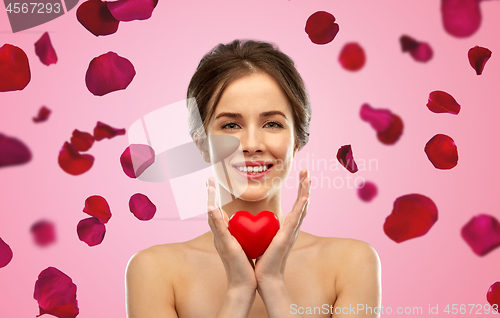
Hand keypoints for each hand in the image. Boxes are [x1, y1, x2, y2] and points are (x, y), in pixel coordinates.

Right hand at [206, 177, 257, 294]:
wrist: (243, 284)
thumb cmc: (244, 266)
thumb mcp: (243, 244)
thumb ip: (241, 234)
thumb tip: (245, 223)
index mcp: (223, 234)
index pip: (216, 211)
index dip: (214, 198)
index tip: (213, 183)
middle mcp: (218, 235)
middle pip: (211, 210)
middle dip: (209, 194)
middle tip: (208, 179)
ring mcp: (220, 240)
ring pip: (212, 216)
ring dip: (210, 200)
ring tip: (209, 186)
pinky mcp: (225, 246)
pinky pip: (219, 229)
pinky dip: (215, 218)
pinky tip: (213, 208)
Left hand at [253, 169, 310, 288]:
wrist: (265, 277)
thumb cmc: (263, 260)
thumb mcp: (263, 239)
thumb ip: (263, 228)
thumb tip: (257, 220)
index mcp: (287, 228)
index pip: (296, 206)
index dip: (300, 192)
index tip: (302, 178)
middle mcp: (292, 229)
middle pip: (302, 204)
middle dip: (305, 187)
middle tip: (307, 172)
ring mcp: (291, 232)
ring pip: (301, 208)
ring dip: (305, 192)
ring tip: (308, 178)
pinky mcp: (287, 237)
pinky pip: (296, 219)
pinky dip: (301, 207)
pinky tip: (305, 197)